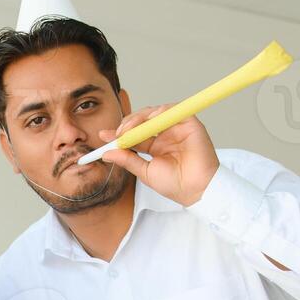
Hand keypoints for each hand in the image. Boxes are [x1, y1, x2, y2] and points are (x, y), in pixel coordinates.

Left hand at [98, 104, 219, 207]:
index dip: (119, 132)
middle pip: (142, 120)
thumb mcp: (145, 172)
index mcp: (155, 145)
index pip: (134, 134)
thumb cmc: (175, 185)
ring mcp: (177, 128)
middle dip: (127, 124)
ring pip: (155, 112)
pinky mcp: (189, 123)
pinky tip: (149, 120)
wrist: (196, 190)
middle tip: (117, 134)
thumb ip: (127, 160)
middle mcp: (165, 134)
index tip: (103, 135)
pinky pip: (173, 110)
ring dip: (139, 117)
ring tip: (129, 129)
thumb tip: (106, 153)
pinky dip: (159, 111)